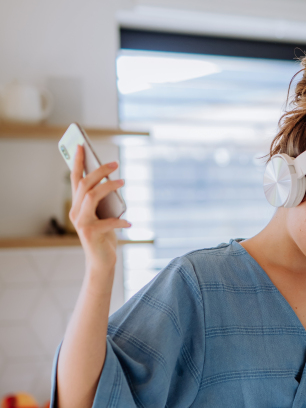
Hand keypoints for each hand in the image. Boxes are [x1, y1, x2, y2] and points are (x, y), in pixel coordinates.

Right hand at [69, 145, 130, 270]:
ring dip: (108, 187)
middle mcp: (75, 212)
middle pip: (84, 184)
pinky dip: (119, 221)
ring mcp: (80, 222)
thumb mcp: (104, 215)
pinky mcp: (89, 233)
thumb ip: (104, 201)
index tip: (81, 145)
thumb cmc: (104, 236)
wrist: (101, 262)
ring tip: (123, 182)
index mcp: (77, 205)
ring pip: (91, 196)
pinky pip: (107, 221)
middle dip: (99, 171)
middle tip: (115, 163)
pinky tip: (129, 223)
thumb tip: (113, 183)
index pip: (75, 179)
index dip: (76, 162)